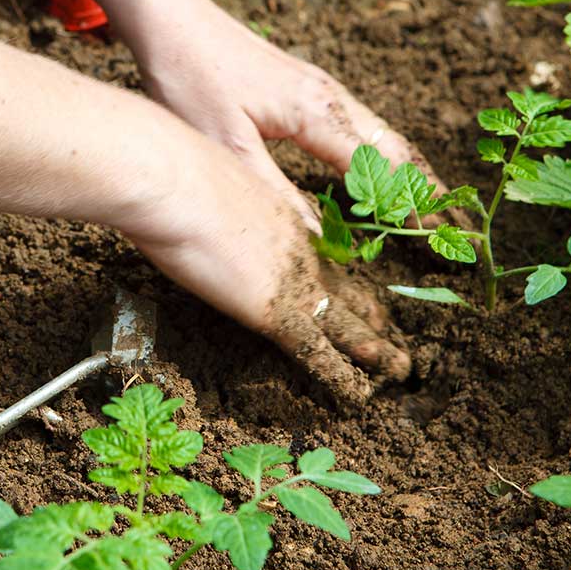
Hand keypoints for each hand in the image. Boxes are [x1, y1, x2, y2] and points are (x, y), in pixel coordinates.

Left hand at [121, 0, 444, 228]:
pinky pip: (360, 124)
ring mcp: (322, 87)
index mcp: (317, 113)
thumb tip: (318, 241)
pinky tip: (377, 173)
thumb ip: (274, 195)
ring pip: (382, 134)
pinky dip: (382, 154)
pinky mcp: (307, 85)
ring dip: (409, 171)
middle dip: (428, 191)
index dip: (411, 208)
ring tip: (432, 208)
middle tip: (455, 230)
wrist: (173, 20)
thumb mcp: (227, 147)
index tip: (438, 240)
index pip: (382, 170)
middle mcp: (331, 97)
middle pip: (397, 149)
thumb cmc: (192, 78)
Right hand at [124, 139, 410, 407]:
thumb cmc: (172, 174)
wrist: (169, 179)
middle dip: (371, 314)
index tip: (355, 289)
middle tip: (393, 333)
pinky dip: (342, 376)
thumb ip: (222, 205)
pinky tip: (360, 395)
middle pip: (346, 287)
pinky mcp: (276, 310)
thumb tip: (202, 212)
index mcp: (282, 214)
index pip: (323, 253)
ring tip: (401, 369)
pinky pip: (318, 352)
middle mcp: (299, 247)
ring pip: (348, 322)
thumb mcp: (209, 184)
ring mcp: (293, 279)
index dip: (342, 276)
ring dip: (376, 349)